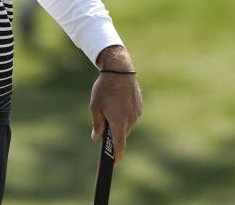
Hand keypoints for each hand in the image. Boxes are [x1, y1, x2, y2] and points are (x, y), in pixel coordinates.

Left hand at [89, 48, 142, 163]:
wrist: (119, 70)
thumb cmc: (104, 88)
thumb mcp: (95, 107)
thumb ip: (97, 124)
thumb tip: (97, 138)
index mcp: (119, 122)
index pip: (119, 146)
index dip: (116, 156)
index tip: (112, 164)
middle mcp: (130, 120)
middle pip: (121, 135)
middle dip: (113, 135)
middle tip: (103, 130)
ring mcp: (136, 113)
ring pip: (126, 125)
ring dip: (118, 123)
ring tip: (109, 110)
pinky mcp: (139, 107)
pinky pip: (130, 116)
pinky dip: (123, 115)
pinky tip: (116, 105)